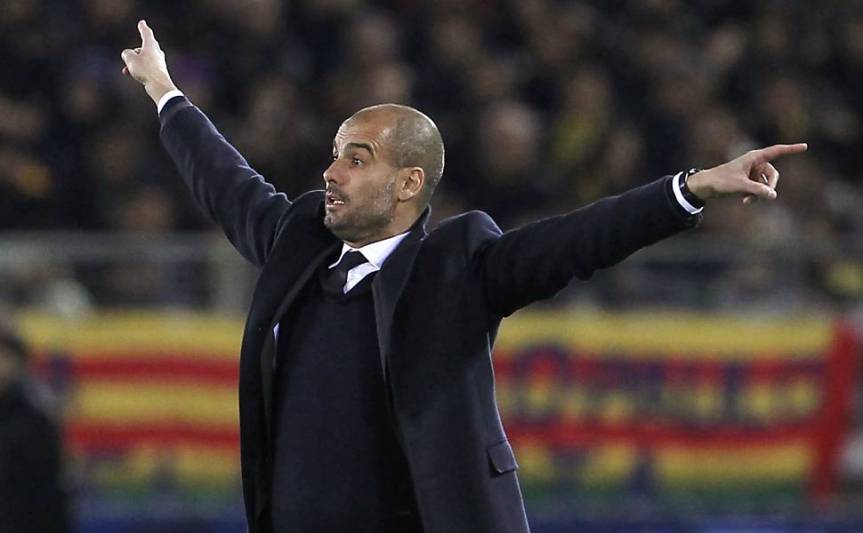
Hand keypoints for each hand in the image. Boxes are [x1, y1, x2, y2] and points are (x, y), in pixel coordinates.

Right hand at [121, 20, 177, 105]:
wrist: (159, 86)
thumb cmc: (145, 70)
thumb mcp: (130, 59)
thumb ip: (127, 53)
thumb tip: (129, 55)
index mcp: (150, 45)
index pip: (146, 33)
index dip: (143, 28)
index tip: (142, 22)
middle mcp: (157, 53)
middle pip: (145, 47)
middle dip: (135, 52)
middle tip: (130, 55)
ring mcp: (159, 62)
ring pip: (143, 59)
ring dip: (134, 63)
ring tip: (126, 71)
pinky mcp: (159, 72)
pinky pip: (146, 67)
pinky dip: (138, 69)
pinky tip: (132, 75)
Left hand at [686, 143, 807, 204]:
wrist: (706, 186)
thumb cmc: (721, 181)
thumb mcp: (740, 186)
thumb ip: (758, 190)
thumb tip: (773, 195)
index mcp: (754, 157)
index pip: (776, 151)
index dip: (791, 149)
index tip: (805, 146)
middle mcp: (755, 163)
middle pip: (774, 175)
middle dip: (769, 187)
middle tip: (764, 197)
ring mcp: (753, 172)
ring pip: (767, 184)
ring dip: (760, 194)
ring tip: (747, 201)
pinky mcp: (749, 181)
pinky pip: (760, 189)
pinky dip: (755, 196)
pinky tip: (744, 201)